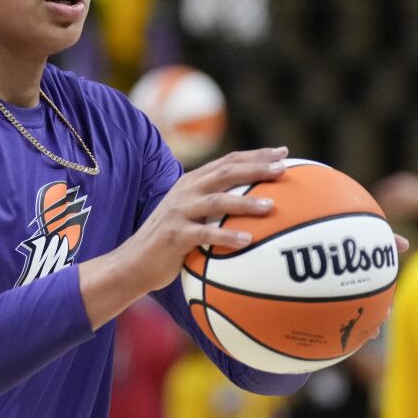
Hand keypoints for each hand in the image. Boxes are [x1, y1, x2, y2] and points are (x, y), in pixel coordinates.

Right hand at [79, 147, 287, 329]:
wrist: (133, 263)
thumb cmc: (170, 244)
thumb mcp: (191, 218)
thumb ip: (215, 209)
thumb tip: (256, 210)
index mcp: (192, 183)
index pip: (228, 161)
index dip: (256, 155)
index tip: (284, 153)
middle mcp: (186, 191)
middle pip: (225, 172)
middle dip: (256, 168)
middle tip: (283, 169)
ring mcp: (179, 211)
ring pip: (216, 200)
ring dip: (245, 201)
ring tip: (270, 206)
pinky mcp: (174, 234)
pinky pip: (204, 233)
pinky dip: (226, 235)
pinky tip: (247, 240)